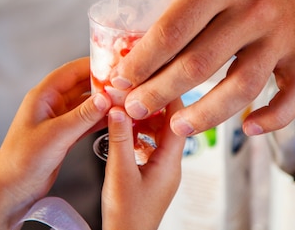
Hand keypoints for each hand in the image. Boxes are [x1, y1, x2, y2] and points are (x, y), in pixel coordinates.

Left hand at [0, 57, 111, 228]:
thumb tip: (104, 98)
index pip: (72, 71)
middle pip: (81, 85)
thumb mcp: (55, 136)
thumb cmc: (22, 161)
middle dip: (103, 84)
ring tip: (125, 101)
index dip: (94, 65)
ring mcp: (58, 120)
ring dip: (103, 103)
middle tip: (126, 84)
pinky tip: (114, 120)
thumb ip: (81, 116)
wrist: (12, 190)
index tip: (115, 65)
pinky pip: (86, 121)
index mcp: (43, 96)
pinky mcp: (64, 135)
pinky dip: (100, 120)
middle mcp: (51, 104)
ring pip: (86, 104)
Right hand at [102, 99, 184, 229]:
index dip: (167, 96)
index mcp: (170, 163)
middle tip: (134, 91)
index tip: (156, 77)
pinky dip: (138, 135)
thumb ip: (119, 139)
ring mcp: (162, 171)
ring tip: (126, 109)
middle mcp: (171, 165)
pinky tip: (124, 131)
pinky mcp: (152, 176)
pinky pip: (150, 147)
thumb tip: (117, 108)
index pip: (177, 120)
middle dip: (151, 107)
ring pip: (158, 135)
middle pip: (168, 124)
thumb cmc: (127, 217)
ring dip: (143, 121)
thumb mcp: (119, 173)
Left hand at [115, 0, 294, 136]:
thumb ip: (177, 3)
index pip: (171, 32)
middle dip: (159, 92)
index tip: (120, 79)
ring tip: (177, 128)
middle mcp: (253, 8)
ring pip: (242, 87)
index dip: (141, 62)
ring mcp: (281, 31)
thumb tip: (146, 44)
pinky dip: (276, 116)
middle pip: (199, 65)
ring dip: (206, 115)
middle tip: (134, 108)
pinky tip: (249, 127)